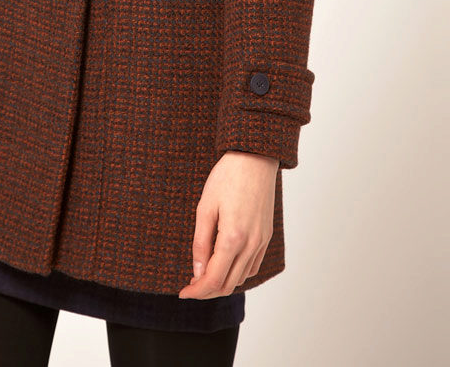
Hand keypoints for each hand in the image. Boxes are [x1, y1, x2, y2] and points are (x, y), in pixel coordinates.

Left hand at [178, 151, 278, 298]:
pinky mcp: (266, 236)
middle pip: (228, 285)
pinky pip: (253, 266)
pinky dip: (238, 273)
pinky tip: (225, 264)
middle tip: (191, 285)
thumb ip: (201, 243)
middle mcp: (251, 244)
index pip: (214, 279)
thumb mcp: (205, 208)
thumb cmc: (227, 178)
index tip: (183, 292)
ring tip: (204, 274)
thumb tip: (197, 273)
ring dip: (222, 282)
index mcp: (233, 238)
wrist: (254, 158)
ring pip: (242, 278)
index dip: (197, 291)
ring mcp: (261, 241)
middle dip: (207, 291)